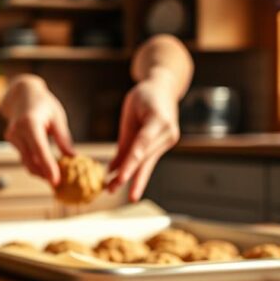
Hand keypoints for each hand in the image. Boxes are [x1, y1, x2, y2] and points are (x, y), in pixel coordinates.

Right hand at [2, 75, 73, 184]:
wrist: (21, 94)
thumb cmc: (44, 104)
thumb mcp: (57, 118)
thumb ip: (63, 139)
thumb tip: (73, 158)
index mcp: (30, 123)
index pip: (39, 149)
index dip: (48, 167)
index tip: (56, 181)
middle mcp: (17, 131)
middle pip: (30, 160)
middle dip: (44, 174)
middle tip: (59, 185)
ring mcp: (11, 137)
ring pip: (26, 161)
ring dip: (39, 172)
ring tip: (55, 179)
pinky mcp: (11, 141)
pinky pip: (24, 157)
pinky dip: (35, 164)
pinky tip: (46, 168)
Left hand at [108, 76, 180, 200]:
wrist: (164, 90)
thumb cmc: (145, 96)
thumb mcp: (130, 112)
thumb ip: (125, 139)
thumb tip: (112, 167)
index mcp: (159, 120)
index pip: (142, 145)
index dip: (131, 163)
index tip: (120, 177)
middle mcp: (167, 133)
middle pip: (144, 158)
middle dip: (127, 176)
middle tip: (113, 190)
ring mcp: (168, 141)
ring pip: (146, 163)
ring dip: (130, 178)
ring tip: (112, 190)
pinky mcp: (163, 146)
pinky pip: (146, 160)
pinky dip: (133, 169)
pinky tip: (118, 179)